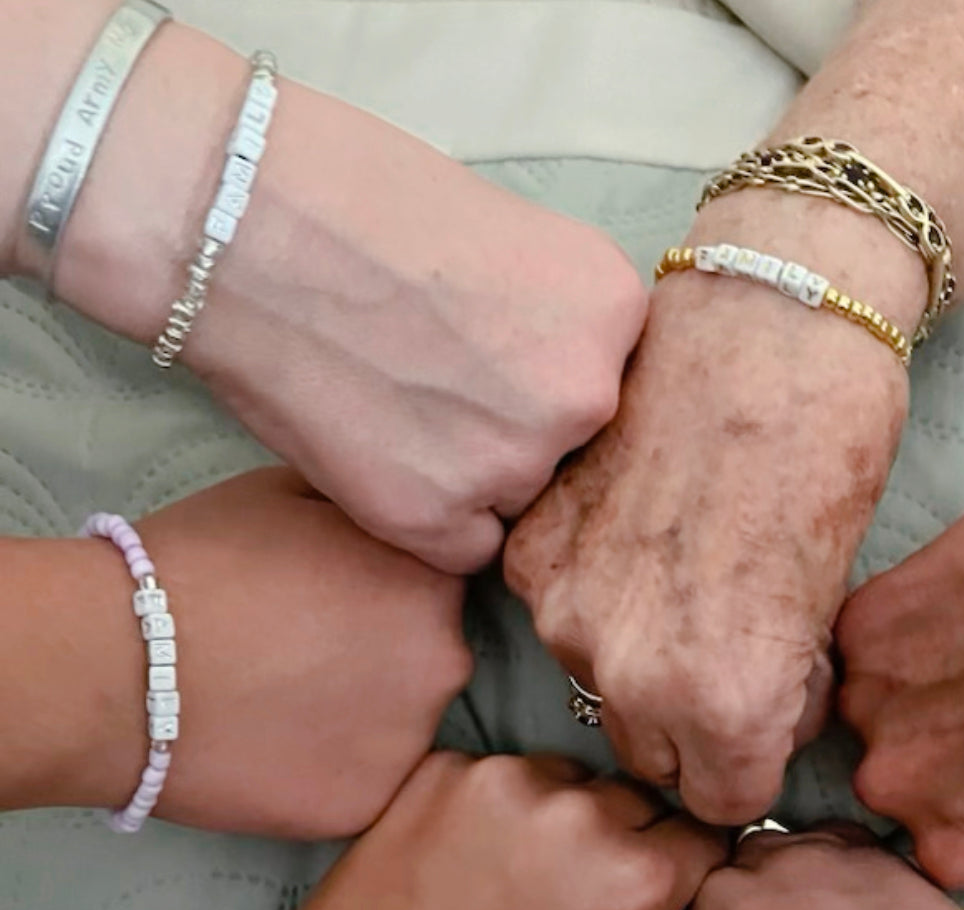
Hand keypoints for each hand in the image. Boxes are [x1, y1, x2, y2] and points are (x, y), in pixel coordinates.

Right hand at [103, 468, 470, 837]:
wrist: (119, 664)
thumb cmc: (199, 563)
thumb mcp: (295, 495)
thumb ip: (366, 515)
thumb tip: (390, 526)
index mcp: (432, 581)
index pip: (440, 585)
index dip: (388, 590)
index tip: (340, 598)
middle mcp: (444, 661)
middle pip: (429, 657)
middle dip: (384, 654)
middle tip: (305, 654)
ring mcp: (410, 740)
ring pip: (400, 725)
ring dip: (360, 715)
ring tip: (283, 704)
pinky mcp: (368, 803)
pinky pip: (362, 781)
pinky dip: (328, 769)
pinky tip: (274, 748)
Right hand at [191, 84, 646, 572]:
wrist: (243, 223)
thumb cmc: (362, 199)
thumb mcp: (516, 236)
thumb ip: (565, 322)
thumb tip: (576, 386)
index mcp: (614, 312)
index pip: (612, 386)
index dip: (548, 378)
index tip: (497, 355)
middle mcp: (584, 395)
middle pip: (573, 452)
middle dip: (518, 430)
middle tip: (438, 381)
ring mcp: (512, 465)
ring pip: (516, 501)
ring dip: (472, 476)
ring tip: (394, 405)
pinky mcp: (434, 520)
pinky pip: (463, 549)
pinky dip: (429, 519)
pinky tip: (380, 455)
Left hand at [284, 752, 725, 909]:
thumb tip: (670, 885)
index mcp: (636, 879)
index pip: (704, 835)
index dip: (686, 862)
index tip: (666, 877)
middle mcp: (581, 814)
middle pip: (637, 799)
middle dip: (625, 834)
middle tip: (578, 884)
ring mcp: (506, 780)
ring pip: (566, 778)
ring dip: (559, 811)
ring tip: (511, 870)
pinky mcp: (443, 766)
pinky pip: (496, 773)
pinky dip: (491, 805)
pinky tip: (460, 855)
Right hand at [505, 195, 920, 824]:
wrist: (770, 313)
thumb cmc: (834, 444)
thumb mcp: (834, 594)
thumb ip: (779, 685)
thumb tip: (758, 715)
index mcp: (723, 698)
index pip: (721, 802)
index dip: (754, 765)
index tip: (767, 723)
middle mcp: (627, 672)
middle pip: (651, 760)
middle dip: (696, 730)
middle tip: (733, 652)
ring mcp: (563, 606)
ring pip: (599, 688)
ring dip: (638, 664)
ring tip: (686, 581)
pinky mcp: (529, 547)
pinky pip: (559, 611)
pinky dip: (594, 594)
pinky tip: (636, 535)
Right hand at [837, 382, 963, 887]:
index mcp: (962, 846)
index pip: (928, 835)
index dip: (959, 789)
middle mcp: (902, 789)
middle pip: (888, 768)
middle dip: (922, 733)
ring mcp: (872, 705)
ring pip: (867, 695)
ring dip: (902, 673)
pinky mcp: (864, 627)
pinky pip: (864, 629)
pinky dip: (900, 613)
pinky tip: (954, 594)